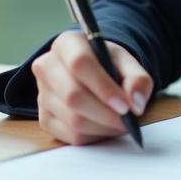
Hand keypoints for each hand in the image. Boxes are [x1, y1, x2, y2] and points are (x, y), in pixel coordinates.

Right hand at [32, 31, 153, 144]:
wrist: (94, 73)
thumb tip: (135, 103)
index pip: (80, 63)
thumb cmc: (108, 64)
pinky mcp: (44, 119)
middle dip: (106, 113)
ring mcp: (42, 94)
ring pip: (73, 120)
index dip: (103, 87)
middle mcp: (47, 66)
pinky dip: (94, 136)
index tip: (125, 105)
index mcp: (67, 43)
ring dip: (103, 127)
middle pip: (73, 96)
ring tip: (120, 121)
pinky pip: (71, 136)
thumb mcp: (127, 62)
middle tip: (127, 119)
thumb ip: (138, 78)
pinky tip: (105, 126)